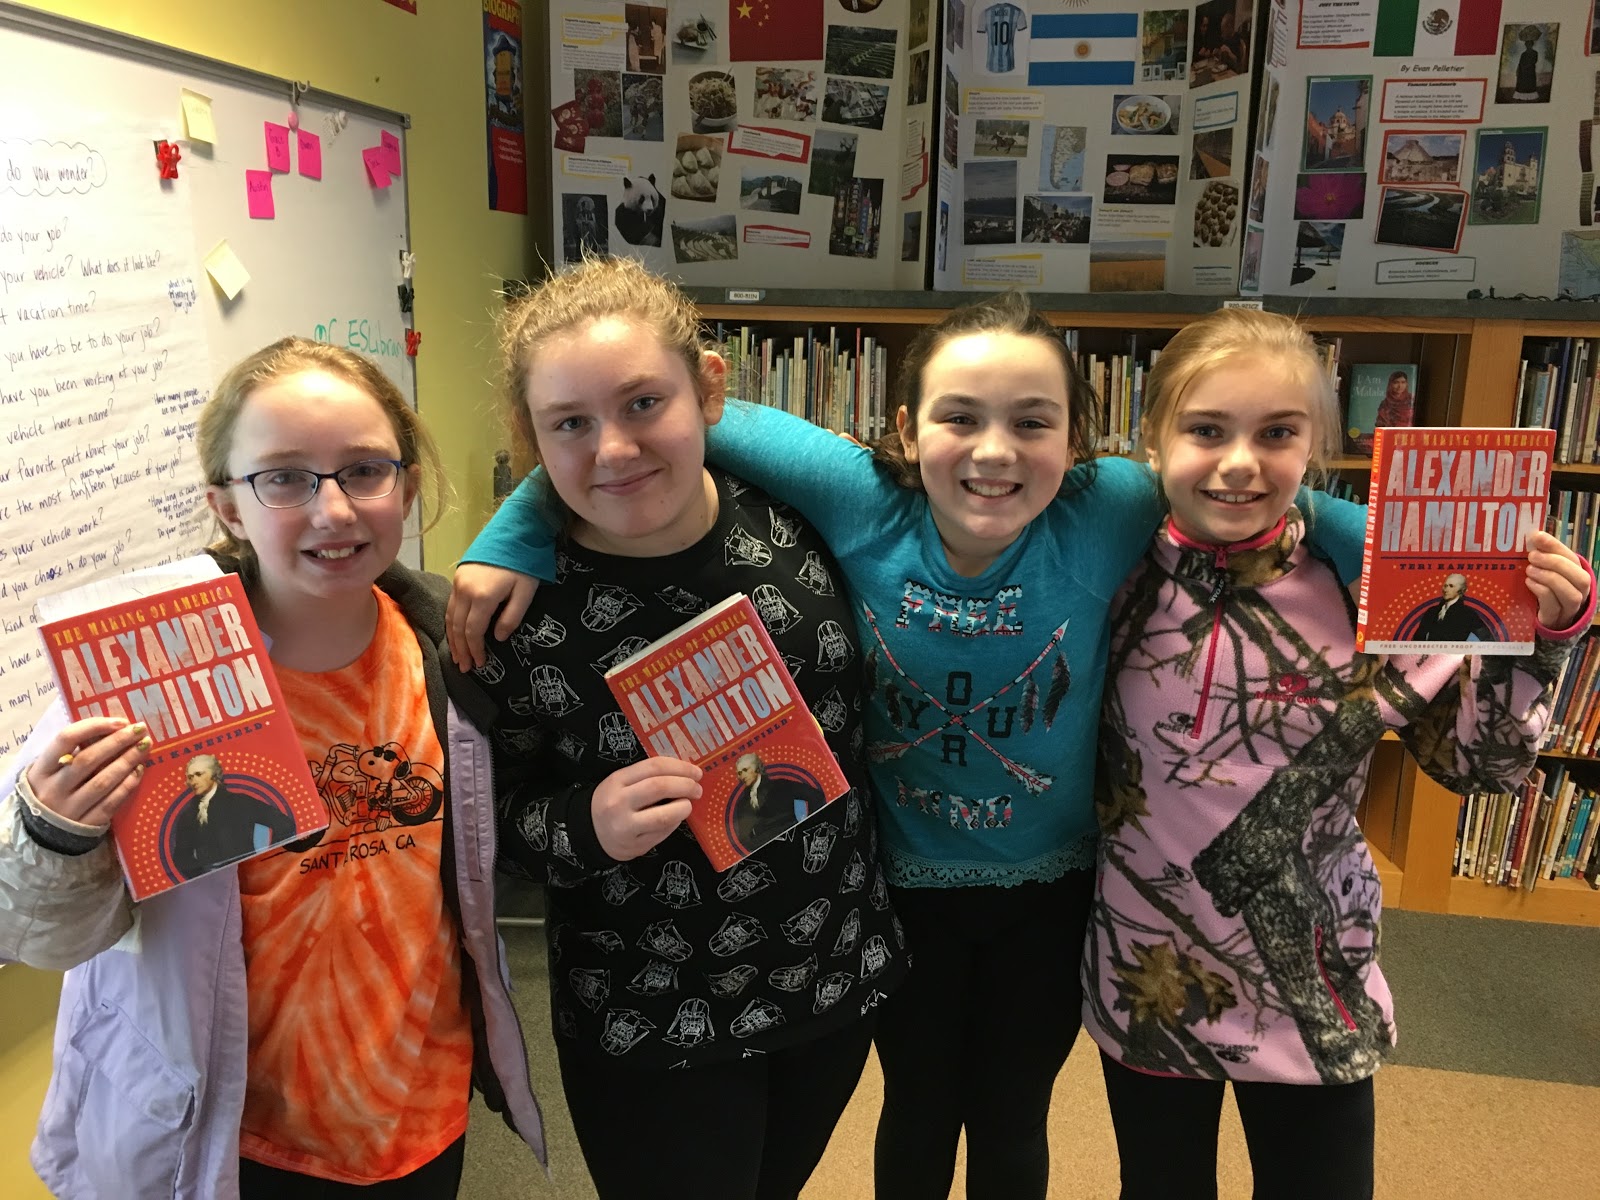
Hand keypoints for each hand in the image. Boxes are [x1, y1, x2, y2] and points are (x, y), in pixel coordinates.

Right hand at [22, 718, 150, 828]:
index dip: (94, 726)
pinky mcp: (87, 824)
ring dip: (127, 761)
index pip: (65, 739)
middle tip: (140, 730)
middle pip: (88, 760)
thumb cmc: (52, 789)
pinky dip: (128, 784)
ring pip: (102, 781)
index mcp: (40, 770)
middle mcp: (53, 789)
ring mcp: (69, 809)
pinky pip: (112, 801)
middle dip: (117, 742)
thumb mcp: (50, 770)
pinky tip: (140, 769)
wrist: (44, 832)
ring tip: (145, 746)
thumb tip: (110, 729)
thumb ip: (71, 752)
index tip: (119, 721)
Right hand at [446, 563, 539, 671]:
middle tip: (465, 668)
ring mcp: (458, 583)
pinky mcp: (457, 577)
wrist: (513, 533)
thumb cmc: (524, 564)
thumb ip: (511, 617)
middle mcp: (465, 591)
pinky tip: (454, 634)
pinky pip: (450, 606)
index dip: (475, 650)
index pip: (473, 631)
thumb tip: (497, 638)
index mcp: (482, 597)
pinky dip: (451, 623)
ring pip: (450, 617)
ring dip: (453, 639)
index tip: (480, 664)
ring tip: (457, 656)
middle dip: (461, 649)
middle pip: (458, 627)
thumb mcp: (525, 593)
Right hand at [591, 758, 699, 861]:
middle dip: (686, 786)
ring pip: (664, 815)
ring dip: (684, 807)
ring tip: (688, 804)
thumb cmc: (611, 802)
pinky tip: (676, 817)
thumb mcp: (621, 782)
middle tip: (697, 788)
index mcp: (617, 780)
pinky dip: (675, 822)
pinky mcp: (636, 846)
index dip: (680, 767)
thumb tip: (685, 773)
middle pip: (660, 788)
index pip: (654, 767)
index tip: (695, 771)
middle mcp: (619, 803)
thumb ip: (647, 776)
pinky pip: (663, 832)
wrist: (590, 833)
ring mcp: (627, 827)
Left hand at [1524, 530, 1591, 630]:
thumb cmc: (1545, 588)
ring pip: (1570, 593)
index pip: (1572, 558)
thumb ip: (1542, 556)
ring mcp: (1570, 607)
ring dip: (1549, 578)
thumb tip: (1533, 536)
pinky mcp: (1555, 618)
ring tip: (1529, 570)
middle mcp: (1580, 591)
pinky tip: (1529, 583)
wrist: (1546, 617)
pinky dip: (1541, 591)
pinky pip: (1553, 606)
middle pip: (1579, 577)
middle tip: (1532, 556)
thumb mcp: (1545, 570)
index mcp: (1576, 574)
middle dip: (1555, 563)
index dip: (1555, 546)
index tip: (1537, 536)